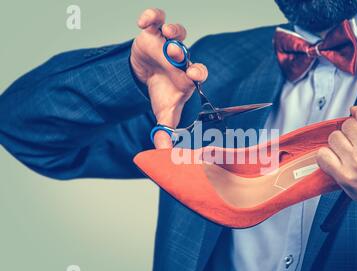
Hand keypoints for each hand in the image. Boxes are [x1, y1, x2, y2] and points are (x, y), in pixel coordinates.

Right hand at [130, 8, 207, 147]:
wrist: (146, 77)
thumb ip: (166, 131)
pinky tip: (145, 21)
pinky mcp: (153, 33)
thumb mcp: (163, 113)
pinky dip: (151, 16)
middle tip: (176, 53)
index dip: (198, 71)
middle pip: (186, 51)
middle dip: (182, 51)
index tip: (194, 74)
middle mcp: (180, 59)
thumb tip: (164, 155)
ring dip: (173, 30)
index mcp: (187, 77)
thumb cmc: (161, 93)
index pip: (198, 72)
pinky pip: (156, 19)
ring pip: (175, 31)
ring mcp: (167, 44)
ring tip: (166, 33)